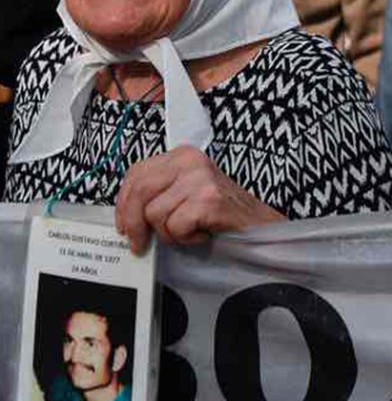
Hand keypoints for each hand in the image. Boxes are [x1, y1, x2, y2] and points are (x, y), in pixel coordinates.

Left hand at [115, 145, 285, 253]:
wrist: (258, 225)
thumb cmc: (220, 214)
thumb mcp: (185, 193)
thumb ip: (159, 193)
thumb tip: (125, 215)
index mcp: (182, 155)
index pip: (137, 173)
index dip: (124, 203)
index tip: (125, 226)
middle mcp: (190, 160)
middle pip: (140, 191)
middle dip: (134, 223)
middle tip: (139, 244)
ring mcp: (201, 178)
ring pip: (155, 213)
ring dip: (169, 233)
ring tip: (190, 231)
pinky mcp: (209, 199)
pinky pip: (176, 226)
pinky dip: (186, 238)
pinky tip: (203, 233)